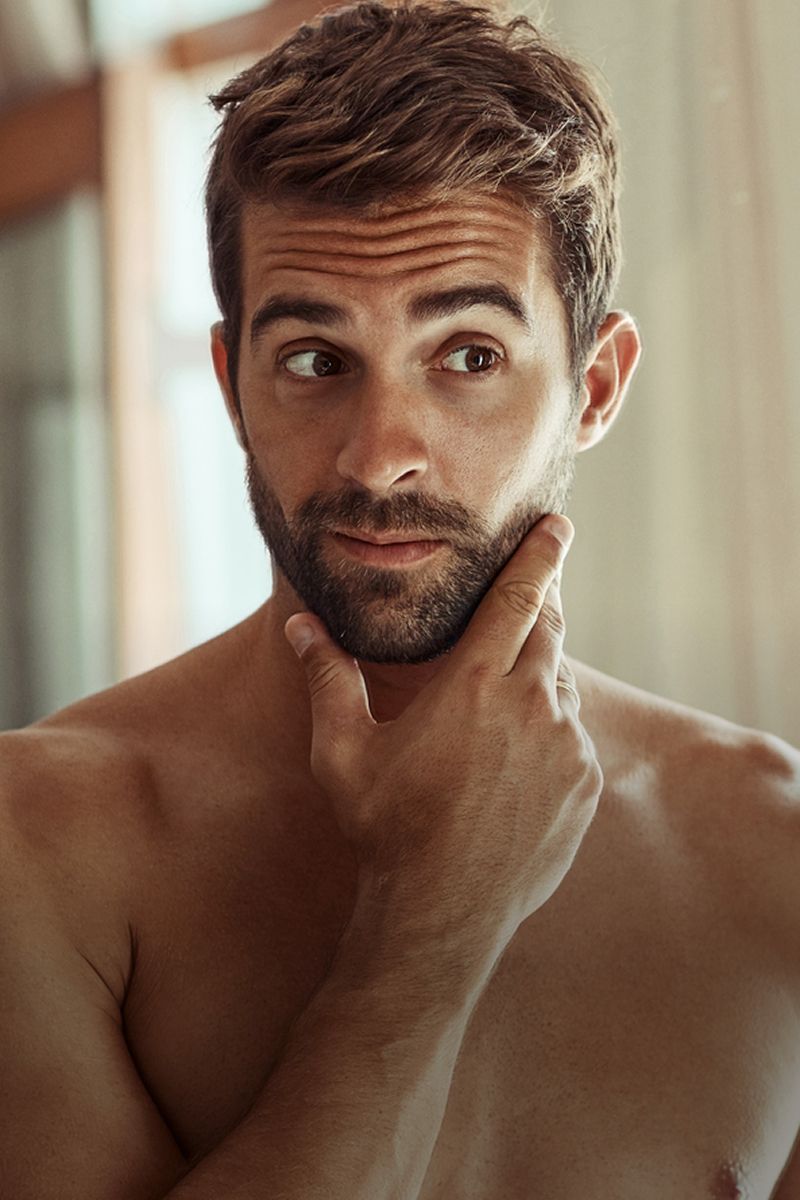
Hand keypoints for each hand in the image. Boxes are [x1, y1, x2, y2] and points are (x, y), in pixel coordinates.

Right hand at [285, 515, 601, 957]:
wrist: (442, 912)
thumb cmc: (386, 827)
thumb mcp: (343, 750)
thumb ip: (327, 677)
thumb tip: (299, 624)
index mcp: (477, 684)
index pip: (519, 598)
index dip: (539, 556)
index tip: (556, 526)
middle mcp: (534, 706)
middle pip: (548, 632)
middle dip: (541, 606)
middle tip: (531, 594)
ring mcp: (567, 749)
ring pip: (559, 687)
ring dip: (538, 675)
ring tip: (506, 693)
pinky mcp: (583, 787)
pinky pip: (572, 738)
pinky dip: (550, 729)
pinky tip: (517, 755)